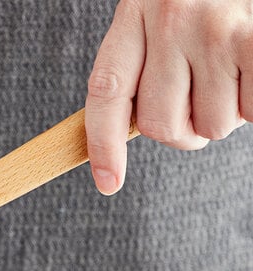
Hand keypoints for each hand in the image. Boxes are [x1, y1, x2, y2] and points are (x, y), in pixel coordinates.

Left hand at [85, 0, 250, 194]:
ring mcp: (215, 29)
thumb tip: (141, 130)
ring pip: (211, 126)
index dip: (103, 145)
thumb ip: (145, 64)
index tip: (108, 183)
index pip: (106, 93)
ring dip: (225, 114)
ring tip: (234, 71)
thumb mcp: (160, 14)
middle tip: (200, 103)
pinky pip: (251, 111)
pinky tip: (252, 70)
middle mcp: (169, 20)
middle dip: (183, 131)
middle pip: (160, 126)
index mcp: (135, 14)